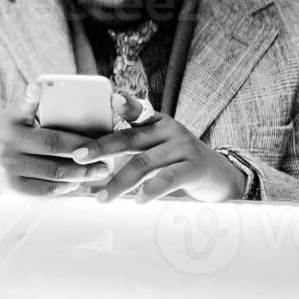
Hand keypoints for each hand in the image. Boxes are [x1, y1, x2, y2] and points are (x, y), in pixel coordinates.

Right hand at [0, 80, 112, 195]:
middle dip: (85, 149)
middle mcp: (7, 142)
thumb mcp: (16, 118)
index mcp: (11, 120)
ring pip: (54, 171)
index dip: (29, 97)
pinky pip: (47, 189)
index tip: (37, 88)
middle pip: (52, 144)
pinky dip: (67, 186)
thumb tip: (73, 106)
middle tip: (107, 151)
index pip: (21, 105)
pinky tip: (80, 181)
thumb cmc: (12, 137)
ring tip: (102, 170)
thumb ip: (35, 109)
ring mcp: (9, 166)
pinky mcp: (14, 187)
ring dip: (83, 171)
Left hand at [73, 95, 246, 203]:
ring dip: (119, 182)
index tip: (112, 98)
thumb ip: (132, 146)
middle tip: (78, 157)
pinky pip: (168, 178)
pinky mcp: (194, 167)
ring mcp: (183, 147)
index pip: (137, 112)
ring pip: (143, 163)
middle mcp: (169, 130)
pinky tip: (138, 200)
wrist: (220, 177)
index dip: (125, 104)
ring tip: (101, 198)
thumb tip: (92, 155)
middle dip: (101, 148)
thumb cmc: (178, 162)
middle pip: (130, 139)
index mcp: (156, 122)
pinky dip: (151, 190)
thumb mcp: (157, 148)